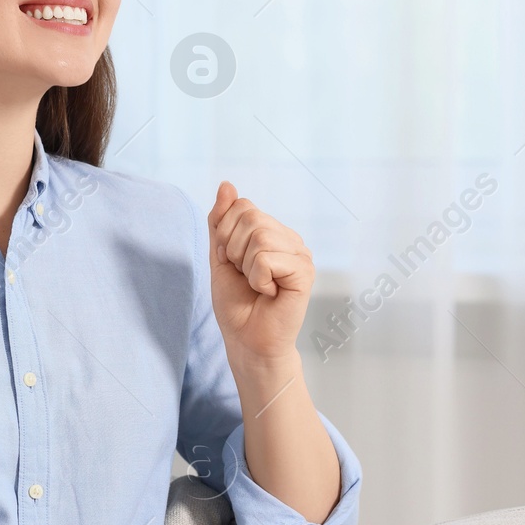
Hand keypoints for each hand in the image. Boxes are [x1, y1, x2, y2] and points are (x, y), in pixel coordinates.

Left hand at [207, 181, 313, 368]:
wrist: (247, 340)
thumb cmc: (236, 303)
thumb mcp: (220, 256)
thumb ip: (221, 221)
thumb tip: (226, 184)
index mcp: (271, 232)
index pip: (241, 206)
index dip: (225, 235)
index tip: (232, 263)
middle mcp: (289, 239)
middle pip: (250, 216)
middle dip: (233, 250)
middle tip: (246, 276)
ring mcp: (300, 254)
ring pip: (258, 236)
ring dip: (246, 267)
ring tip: (258, 285)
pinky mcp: (305, 272)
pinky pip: (266, 258)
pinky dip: (258, 279)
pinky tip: (269, 293)